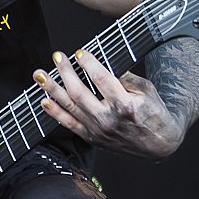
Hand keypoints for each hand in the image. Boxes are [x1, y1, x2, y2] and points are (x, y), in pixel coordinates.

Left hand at [34, 48, 184, 158]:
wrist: (159, 144)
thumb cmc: (154, 114)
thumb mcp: (146, 91)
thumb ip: (124, 77)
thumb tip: (101, 65)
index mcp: (124, 105)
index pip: (101, 79)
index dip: (88, 64)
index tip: (80, 53)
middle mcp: (108, 119)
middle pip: (79, 92)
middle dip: (65, 72)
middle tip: (58, 57)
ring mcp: (97, 130)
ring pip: (69, 107)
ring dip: (52, 89)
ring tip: (40, 75)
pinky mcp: (92, 138)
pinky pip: (69, 124)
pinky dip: (55, 112)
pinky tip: (44, 100)